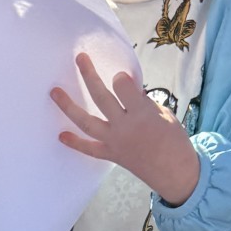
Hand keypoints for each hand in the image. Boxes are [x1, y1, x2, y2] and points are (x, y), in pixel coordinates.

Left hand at [51, 52, 199, 205]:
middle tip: (80, 58)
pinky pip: (89, 149)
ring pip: (87, 121)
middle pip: (101, 97)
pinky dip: (75, 143)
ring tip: (54, 92)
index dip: (123, 79)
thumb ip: (143, 102)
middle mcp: (125, 126)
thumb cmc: (174, 140)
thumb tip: (129, 90)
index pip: (123, 86)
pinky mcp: (112, 154)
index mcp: (142, 113)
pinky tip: (61, 135)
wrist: (175, 172)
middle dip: (89, 75)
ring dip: (68, 106)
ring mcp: (115, 141)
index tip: (124, 79)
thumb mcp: (164, 114)